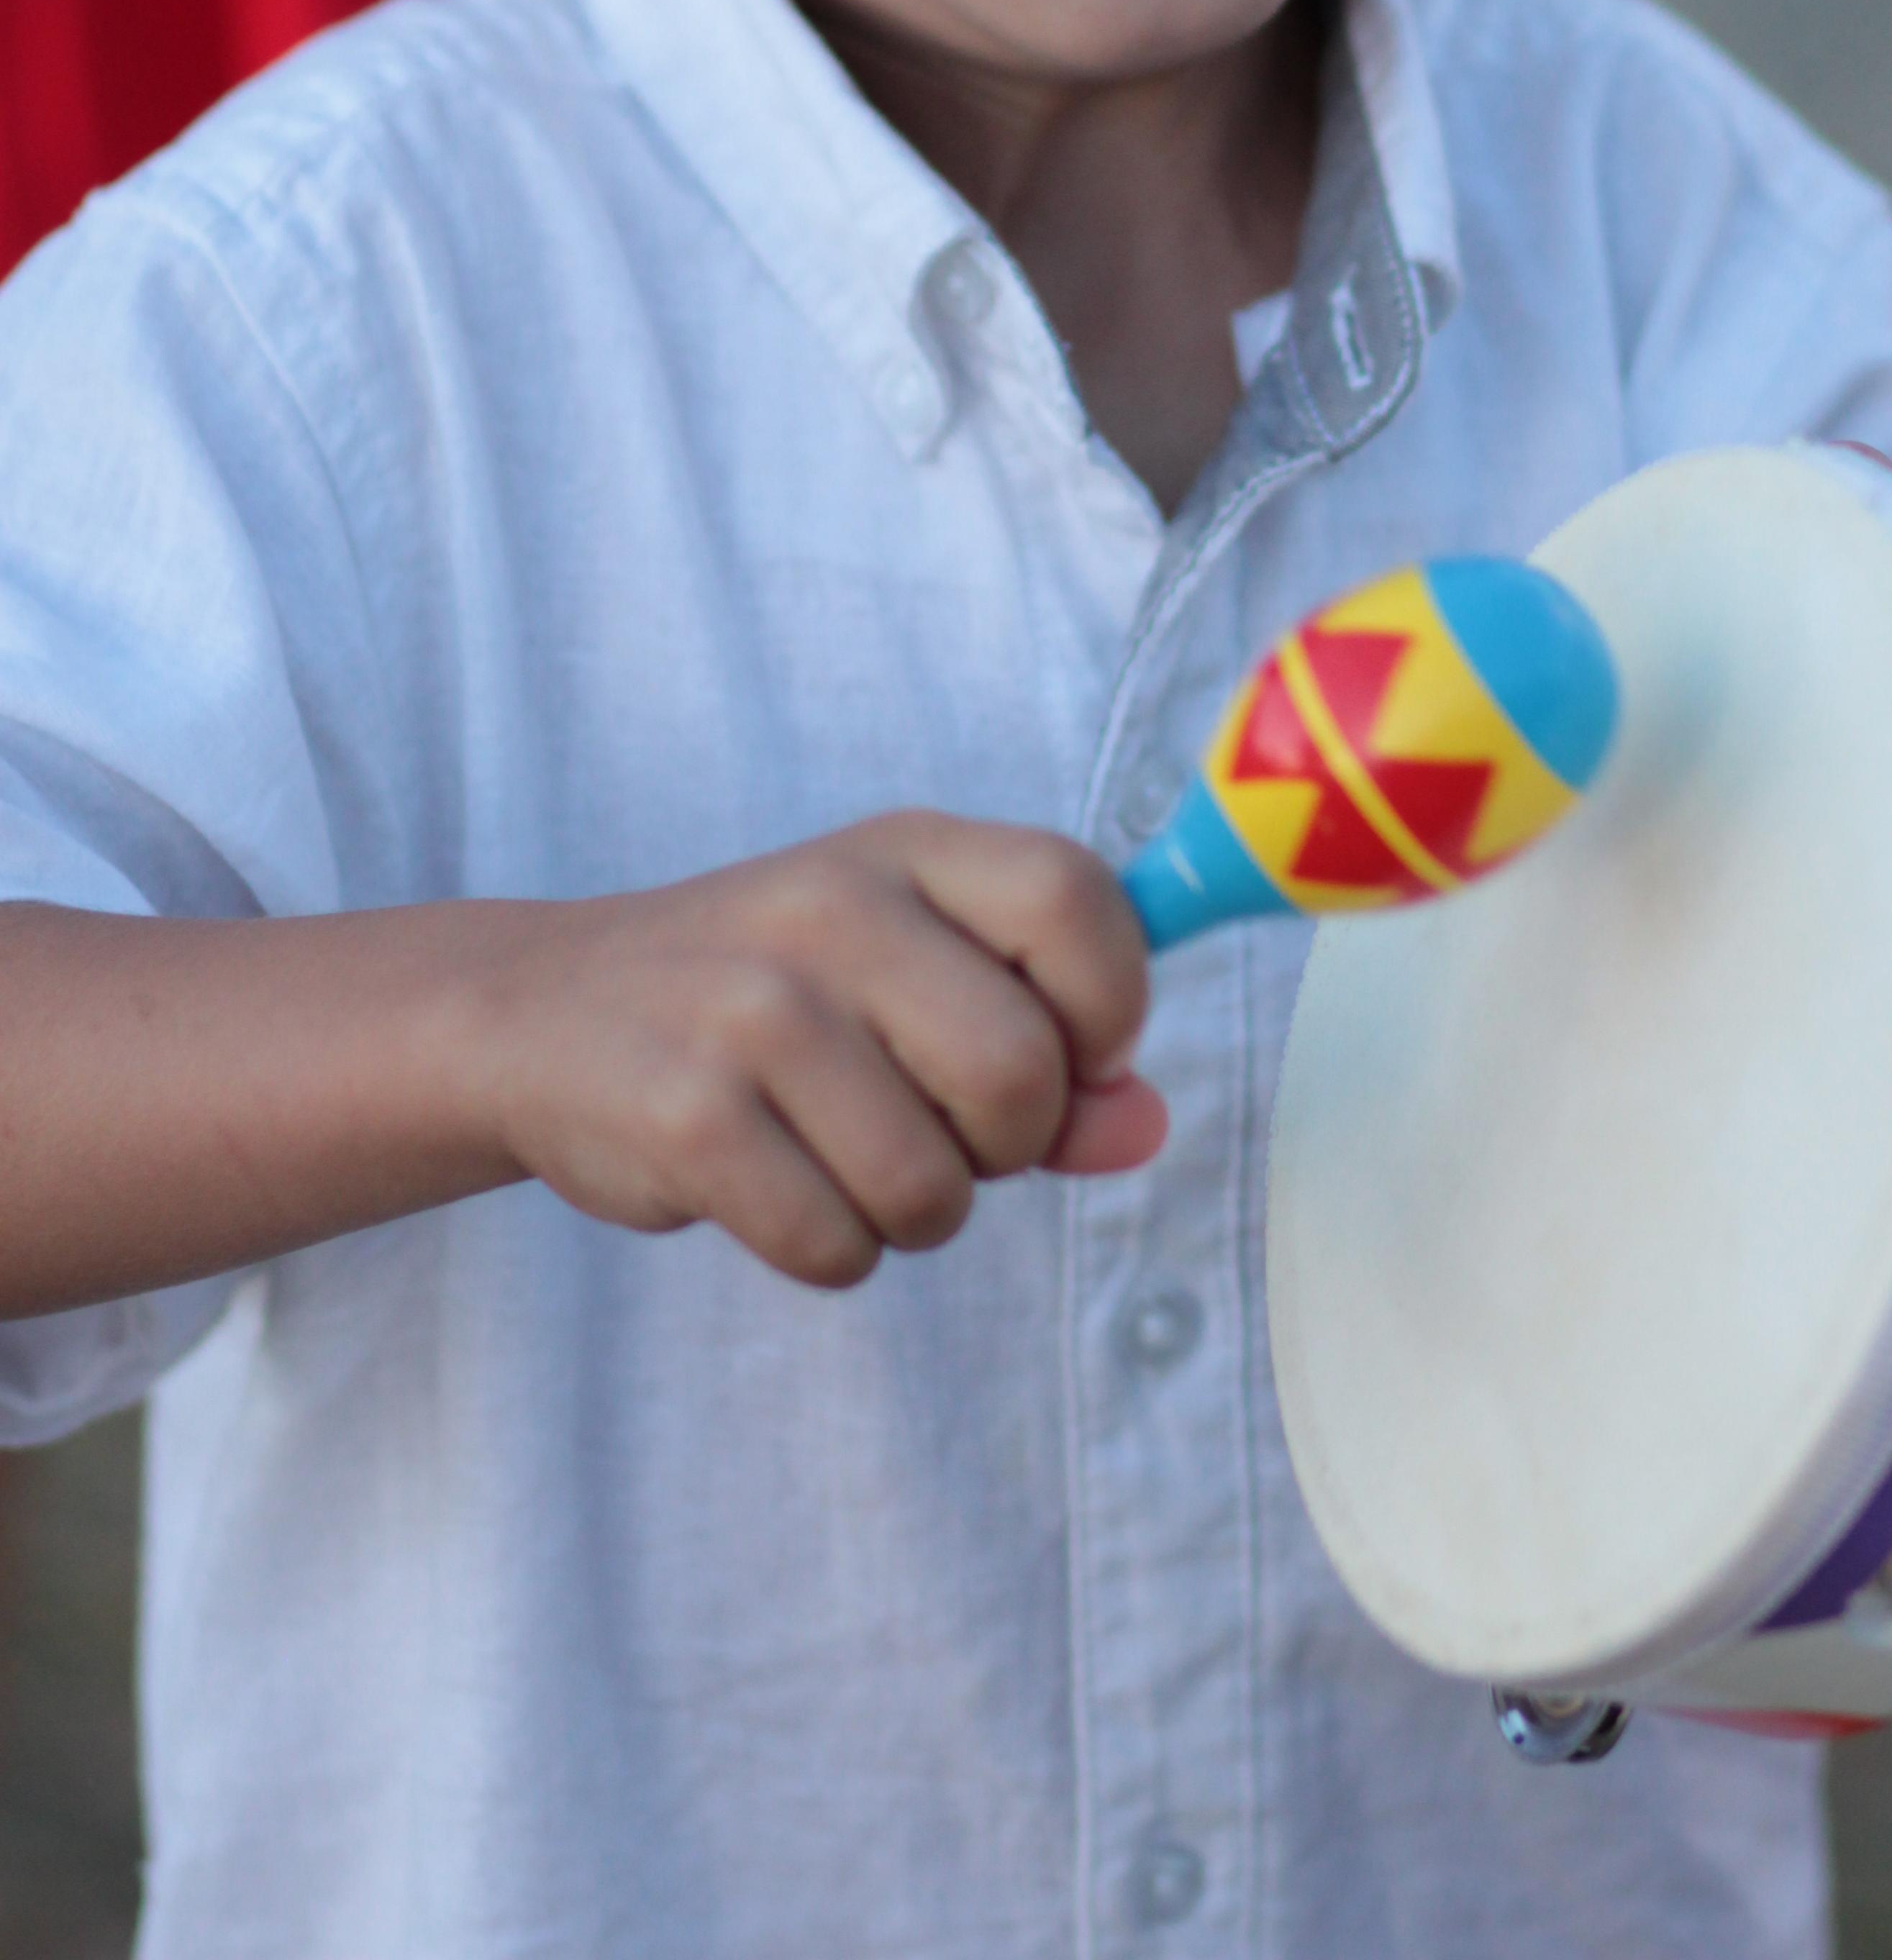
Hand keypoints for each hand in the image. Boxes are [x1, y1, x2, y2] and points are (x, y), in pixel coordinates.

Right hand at [466, 813, 1165, 1287]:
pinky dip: (828, 1249)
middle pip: (1020, 1070)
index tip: (1076, 1056)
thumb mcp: (907, 970)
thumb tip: (1144, 1126)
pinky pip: (835, 1246)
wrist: (539, 1014)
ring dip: (916, 1210)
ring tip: (845, 1155)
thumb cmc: (766, 996)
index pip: (1076, 900)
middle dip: (1010, 1144)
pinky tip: (775, 1187)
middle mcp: (831, 910)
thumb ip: (1048, 1044)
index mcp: (907, 850)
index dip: (1109, 1004)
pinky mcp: (687, 1117)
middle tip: (945, 1130)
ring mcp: (752, 1010)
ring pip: (933, 1184)